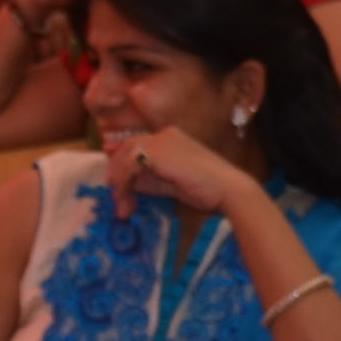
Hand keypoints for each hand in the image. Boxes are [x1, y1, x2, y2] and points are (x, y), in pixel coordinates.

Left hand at [97, 124, 258, 223]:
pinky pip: (129, 166)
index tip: (113, 180)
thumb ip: (152, 179)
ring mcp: (160, 140)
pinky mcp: (156, 152)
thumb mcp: (172, 182)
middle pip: (128, 148)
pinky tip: (126, 200)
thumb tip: (129, 185)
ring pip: (126, 157)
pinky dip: (123, 184)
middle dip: (117, 173)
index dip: (122, 161)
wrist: (227, 189)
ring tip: (122, 206)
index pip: (138, 144)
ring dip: (120, 183)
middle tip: (115, 196)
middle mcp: (164, 134)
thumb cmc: (207, 189)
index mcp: (171, 137)